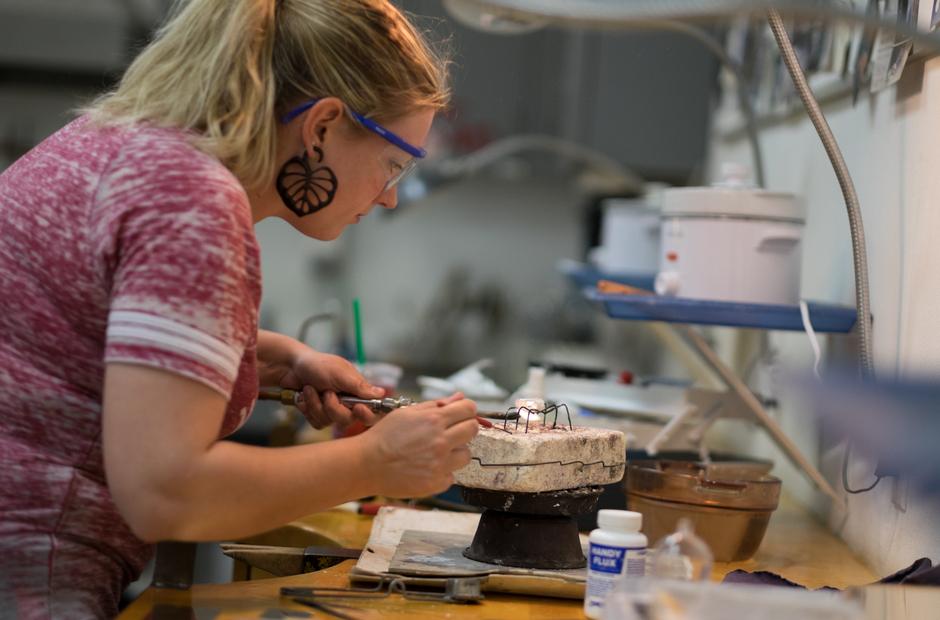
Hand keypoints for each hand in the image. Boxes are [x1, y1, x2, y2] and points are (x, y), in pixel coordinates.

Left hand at [278, 350, 383, 428]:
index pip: (371, 410)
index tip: (357, 408)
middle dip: (334, 408)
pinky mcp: (317, 414)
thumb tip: (382, 394)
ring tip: (310, 389)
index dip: (366, 414)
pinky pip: (317, 422)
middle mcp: (346, 402)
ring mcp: (331, 409)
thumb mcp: (340, 373)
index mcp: (356, 390)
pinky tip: (305, 396)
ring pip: (330, 422)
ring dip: (316, 404)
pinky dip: (308, 408)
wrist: (290, 366)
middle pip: (348, 420)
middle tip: (327, 393)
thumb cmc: (317, 364)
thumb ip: (360, 386)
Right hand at [360, 393, 477, 497]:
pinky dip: (443, 472)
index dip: (466, 409)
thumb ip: (435, 405)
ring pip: (466, 455)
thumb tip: (458, 397)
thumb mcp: (407, 413)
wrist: (367, 464)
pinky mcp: (436, 483)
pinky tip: (427, 467)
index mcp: (434, 420)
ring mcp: (440, 464)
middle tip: (451, 432)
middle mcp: (440, 442)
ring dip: (455, 452)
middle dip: (464, 428)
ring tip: (436, 452)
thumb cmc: (383, 437)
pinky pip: (451, 476)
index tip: (461, 413)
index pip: (469, 409)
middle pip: (472, 430)